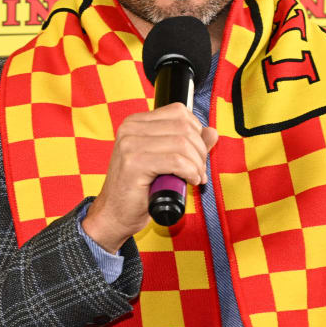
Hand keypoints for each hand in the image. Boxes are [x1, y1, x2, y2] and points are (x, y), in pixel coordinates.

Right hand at [81, 103, 218, 253]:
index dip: (196, 131)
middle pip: (183, 127)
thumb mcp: (166, 161)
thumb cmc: (139, 190)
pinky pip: (176, 161)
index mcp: (136, 122)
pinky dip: (190, 171)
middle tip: (199, 170)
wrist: (113, 215)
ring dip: (197, 164)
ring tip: (195, 177)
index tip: (197, 153)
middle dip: (200, 150)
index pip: (178, 112)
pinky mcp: (134, 164)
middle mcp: (130, 129)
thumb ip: (189, 144)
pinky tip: (190, 181)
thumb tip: (212, 132)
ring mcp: (130, 145)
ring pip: (182, 143)